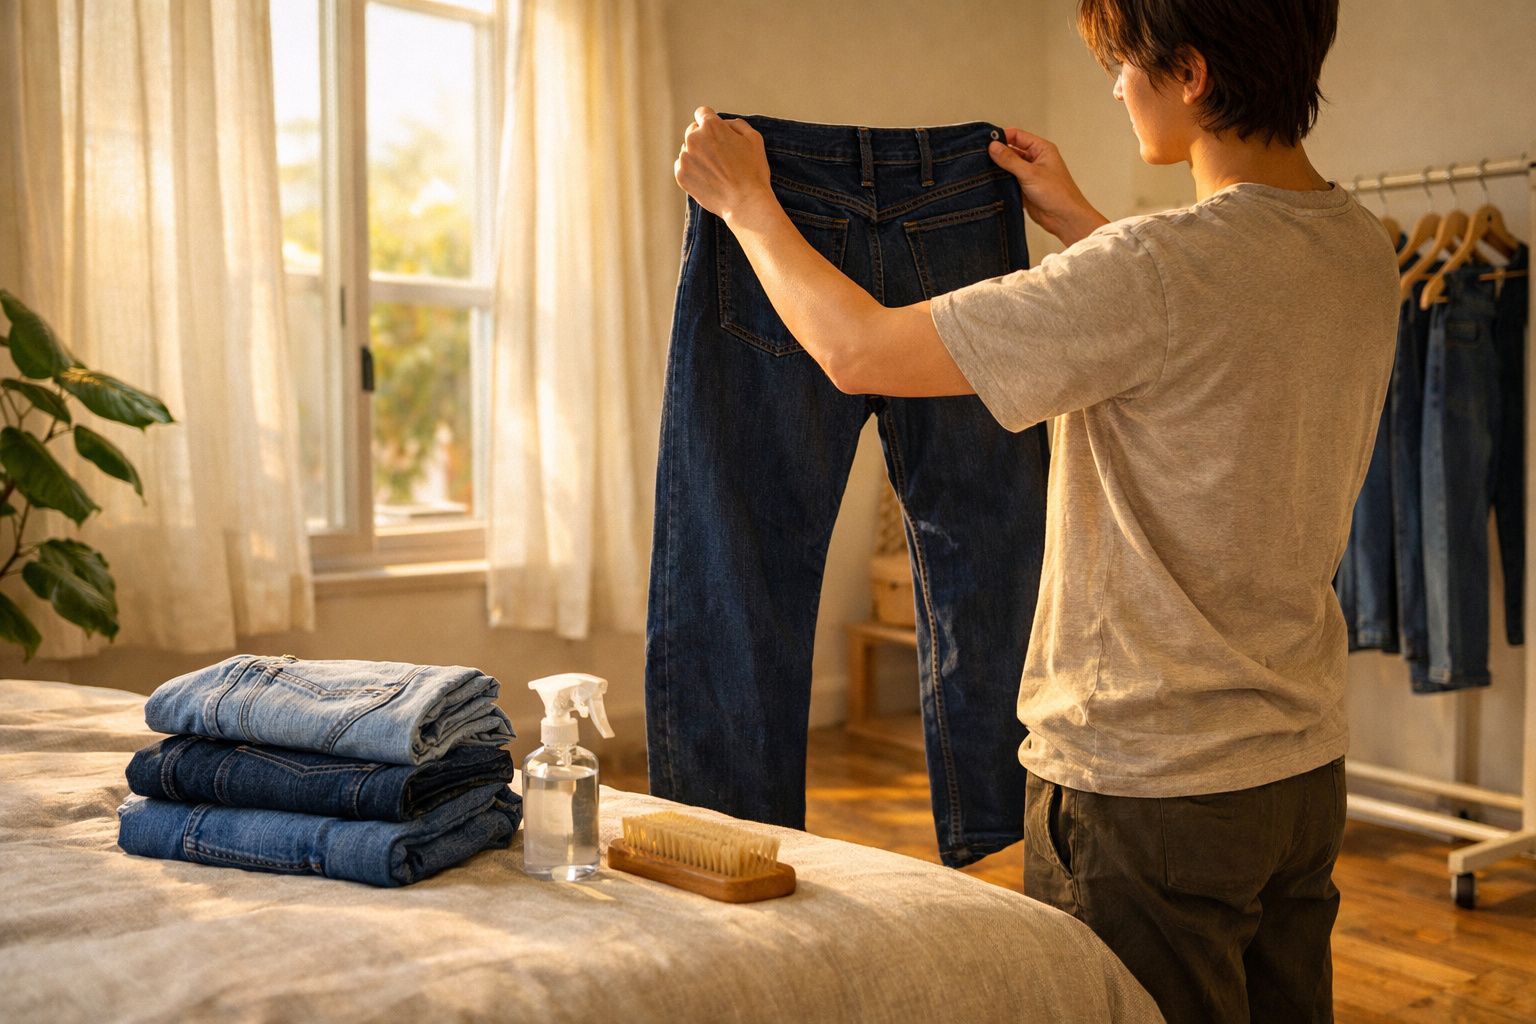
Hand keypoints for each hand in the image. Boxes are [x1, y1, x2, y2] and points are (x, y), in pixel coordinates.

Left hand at [674, 106, 774, 224]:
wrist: (745, 203)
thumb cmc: (753, 171)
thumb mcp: (754, 139)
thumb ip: (736, 124)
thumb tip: (724, 124)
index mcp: (711, 126)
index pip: (702, 112)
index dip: (711, 121)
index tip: (716, 132)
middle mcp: (693, 138)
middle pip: (693, 130)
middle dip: (703, 138)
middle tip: (718, 154)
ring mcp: (685, 157)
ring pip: (688, 150)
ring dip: (698, 155)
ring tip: (716, 171)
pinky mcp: (680, 175)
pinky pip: (682, 166)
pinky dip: (692, 171)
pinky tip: (708, 179)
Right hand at [987, 128, 1108, 246]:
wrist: (1064, 219)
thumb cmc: (1057, 194)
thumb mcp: (1030, 173)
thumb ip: (1010, 159)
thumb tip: (993, 146)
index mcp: (1041, 149)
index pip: (1017, 135)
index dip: (1002, 136)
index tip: (985, 142)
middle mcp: (1035, 159)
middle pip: (1011, 150)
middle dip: (997, 153)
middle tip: (979, 156)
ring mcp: (1029, 174)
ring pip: (1008, 166)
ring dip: (998, 168)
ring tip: (981, 169)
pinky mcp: (1024, 188)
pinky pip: (1008, 180)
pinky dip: (1000, 181)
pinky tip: (988, 182)